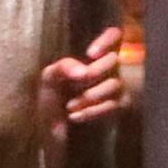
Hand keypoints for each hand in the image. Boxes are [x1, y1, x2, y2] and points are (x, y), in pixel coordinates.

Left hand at [38, 25, 125, 167]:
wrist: (49, 131)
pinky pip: (115, 105)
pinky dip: (93, 110)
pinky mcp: (117, 109)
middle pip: (115, 60)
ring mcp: (116, 89)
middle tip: (78, 83)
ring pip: (116, 84)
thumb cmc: (50, 100)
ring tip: (70, 106)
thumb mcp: (49, 79)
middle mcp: (109, 69)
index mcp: (93, 57)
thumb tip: (84, 71)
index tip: (90, 54)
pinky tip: (75, 116)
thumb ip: (63, 68)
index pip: (114, 36)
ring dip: (91, 95)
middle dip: (95, 72)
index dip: (108, 41)